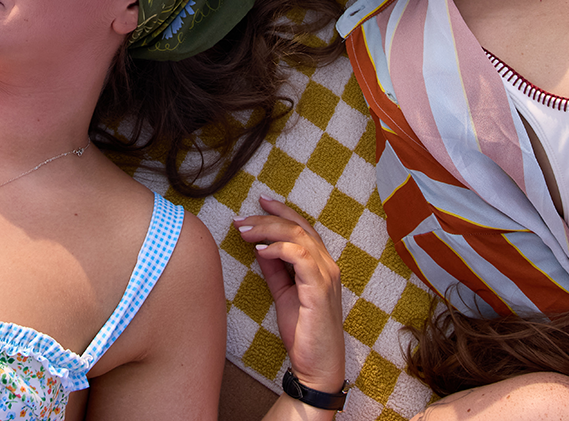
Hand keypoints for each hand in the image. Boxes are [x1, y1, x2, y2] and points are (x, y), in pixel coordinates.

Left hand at [237, 196, 346, 401]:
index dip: (282, 211)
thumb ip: (275, 270)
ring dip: (268, 229)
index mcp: (321, 265)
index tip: (260, 201)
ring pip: (299, 236)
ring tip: (244, 231)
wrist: (317, 367)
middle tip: (240, 219)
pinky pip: (300, 257)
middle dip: (267, 218)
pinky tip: (261, 250)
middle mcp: (328, 266)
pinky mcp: (320, 290)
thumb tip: (259, 247)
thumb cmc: (303, 332)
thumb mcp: (284, 294)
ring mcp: (326, 276)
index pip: (303, 228)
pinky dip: (279, 248)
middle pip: (299, 227)